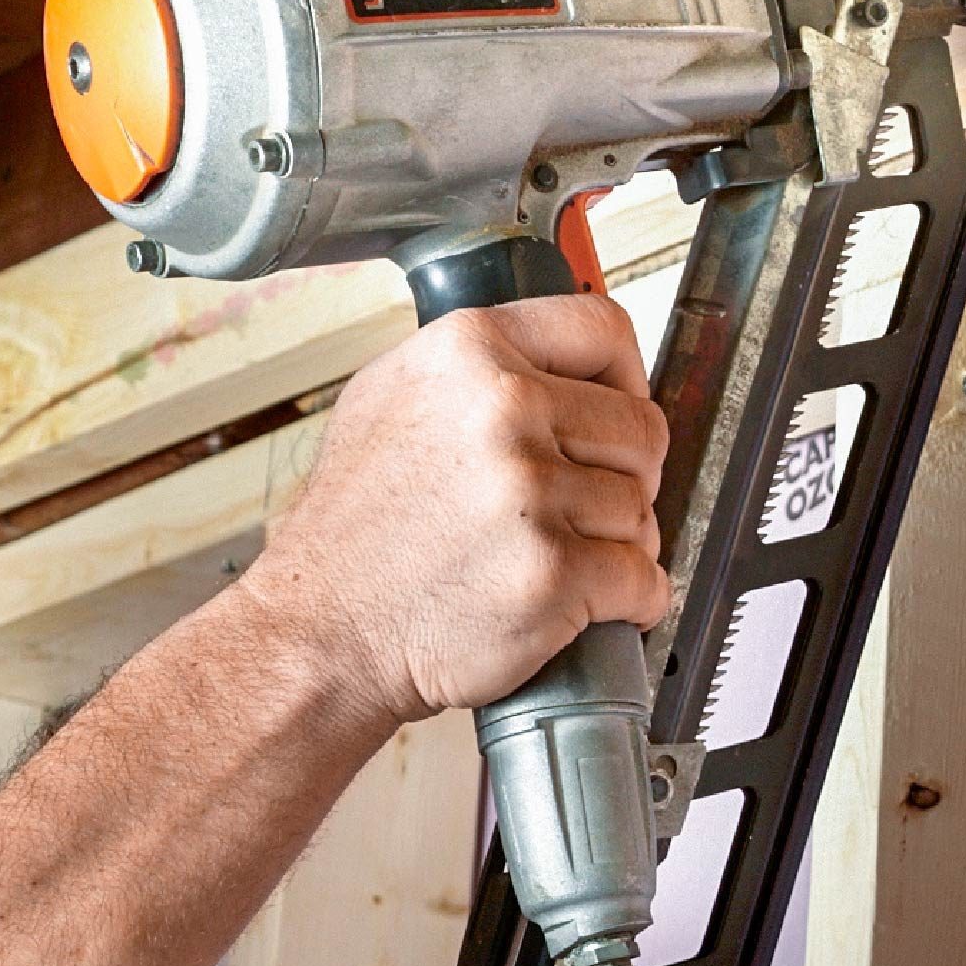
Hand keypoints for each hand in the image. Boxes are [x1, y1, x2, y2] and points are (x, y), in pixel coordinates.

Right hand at [240, 296, 670, 725]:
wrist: (318, 635)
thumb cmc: (354, 535)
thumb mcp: (389, 403)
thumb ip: (478, 374)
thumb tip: (566, 374)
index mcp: (467, 351)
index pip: (604, 331)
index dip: (627, 383)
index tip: (616, 418)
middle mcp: (502, 407)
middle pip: (642, 431)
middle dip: (627, 479)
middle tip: (579, 513)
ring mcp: (531, 491)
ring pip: (643, 511)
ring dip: (618, 547)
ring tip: (553, 563)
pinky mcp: (556, 570)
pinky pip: (646, 581)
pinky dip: (631, 603)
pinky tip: (583, 607)